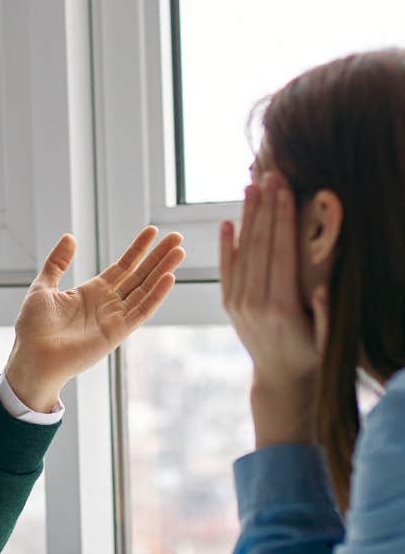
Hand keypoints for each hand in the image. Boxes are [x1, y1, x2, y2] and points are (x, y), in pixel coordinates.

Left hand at [3, 227, 184, 411]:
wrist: (31, 356)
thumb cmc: (33, 327)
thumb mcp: (43, 286)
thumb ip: (58, 262)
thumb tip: (71, 237)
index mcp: (91, 292)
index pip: (122, 266)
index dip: (138, 249)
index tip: (153, 231)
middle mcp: (107, 303)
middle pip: (139, 275)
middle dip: (158, 256)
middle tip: (177, 237)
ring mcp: (114, 318)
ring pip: (145, 290)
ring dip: (163, 271)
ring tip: (179, 251)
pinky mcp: (117, 333)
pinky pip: (141, 311)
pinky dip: (156, 296)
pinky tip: (168, 278)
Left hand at [220, 172, 328, 447]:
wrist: (279, 378)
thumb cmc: (312, 355)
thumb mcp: (327, 339)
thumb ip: (323, 314)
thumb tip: (322, 288)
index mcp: (282, 306)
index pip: (281, 253)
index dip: (282, 219)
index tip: (285, 191)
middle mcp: (255, 301)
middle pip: (261, 245)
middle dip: (266, 208)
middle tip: (270, 176)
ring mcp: (238, 302)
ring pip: (242, 252)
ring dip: (247, 218)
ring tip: (251, 188)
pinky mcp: (229, 304)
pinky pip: (227, 269)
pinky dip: (226, 245)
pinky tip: (228, 222)